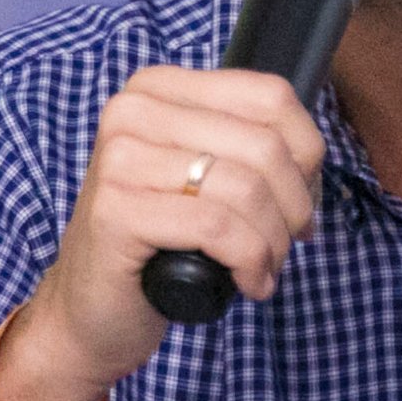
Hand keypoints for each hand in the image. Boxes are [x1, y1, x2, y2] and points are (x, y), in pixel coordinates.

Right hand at [0, 67, 323, 400]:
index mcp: (158, 88)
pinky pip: (218, 229)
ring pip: (246, 188)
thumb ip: (248, 147)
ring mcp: (119, 160)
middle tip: (290, 240)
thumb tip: (312, 155)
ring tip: (266, 266)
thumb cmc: (158, 244)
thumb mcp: (204, 177)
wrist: (89, 312)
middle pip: (264, 144)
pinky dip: (251, 262)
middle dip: (296, 203)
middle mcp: (132, 112)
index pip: (269, 95)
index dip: (306, 150)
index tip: (304, 194)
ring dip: (274, 241)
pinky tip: (249, 283)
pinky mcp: (116, 212)